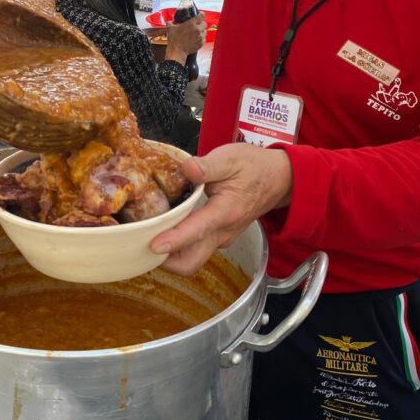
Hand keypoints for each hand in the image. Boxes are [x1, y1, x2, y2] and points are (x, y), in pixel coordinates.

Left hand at [150, 144, 292, 275]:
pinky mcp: (218, 238)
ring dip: (169, 255)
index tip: (153, 246)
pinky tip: (164, 230)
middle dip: (165, 261)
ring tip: (146, 237)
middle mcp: (223, 232)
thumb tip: (187, 168)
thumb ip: (208, 165)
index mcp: (226, 211)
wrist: (278, 178)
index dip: (174, 240)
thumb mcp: (231, 157)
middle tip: (140, 245)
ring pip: (192, 259)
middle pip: (191, 262)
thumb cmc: (254, 167)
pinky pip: (195, 250)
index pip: (197, 231)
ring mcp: (221, 238)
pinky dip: (178, 247)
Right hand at [165, 13, 205, 58]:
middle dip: (201, 24)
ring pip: (205, 31)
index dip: (201, 14)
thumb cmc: (174, 40)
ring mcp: (200, 37)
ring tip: (196, 33)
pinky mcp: (201, 43)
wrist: (177, 51)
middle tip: (196, 25)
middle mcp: (197, 29)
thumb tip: (170, 22)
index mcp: (191, 23)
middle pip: (205, 23)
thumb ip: (170, 23)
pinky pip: (204, 39)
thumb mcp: (170, 29)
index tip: (199, 15)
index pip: (202, 15)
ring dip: (201, 31)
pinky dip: (201, 39)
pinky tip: (196, 39)